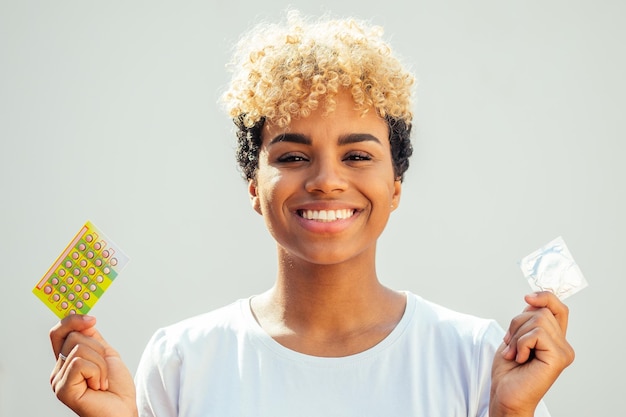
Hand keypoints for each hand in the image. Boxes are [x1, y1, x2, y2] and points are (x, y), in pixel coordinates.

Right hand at [49, 315, 137, 416]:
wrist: (124, 409)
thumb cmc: (116, 388)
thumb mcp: (106, 355)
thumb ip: (93, 338)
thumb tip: (86, 319)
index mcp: (67, 360)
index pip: (58, 333)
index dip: (72, 321)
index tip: (92, 319)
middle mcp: (59, 370)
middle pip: (73, 337)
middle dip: (98, 349)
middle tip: (104, 369)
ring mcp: (58, 380)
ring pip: (79, 349)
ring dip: (100, 364)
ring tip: (102, 380)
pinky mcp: (62, 390)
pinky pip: (80, 364)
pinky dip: (97, 372)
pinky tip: (99, 386)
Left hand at [490, 292, 574, 416]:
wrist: (505, 395)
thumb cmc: (508, 371)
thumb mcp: (516, 336)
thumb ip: (528, 320)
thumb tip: (532, 300)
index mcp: (554, 338)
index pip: (558, 308)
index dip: (545, 297)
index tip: (527, 298)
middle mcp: (563, 344)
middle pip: (541, 311)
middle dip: (517, 324)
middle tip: (510, 344)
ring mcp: (564, 352)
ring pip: (538, 320)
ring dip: (517, 335)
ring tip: (515, 353)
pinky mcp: (559, 358)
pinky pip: (537, 334)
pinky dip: (521, 343)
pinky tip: (520, 359)